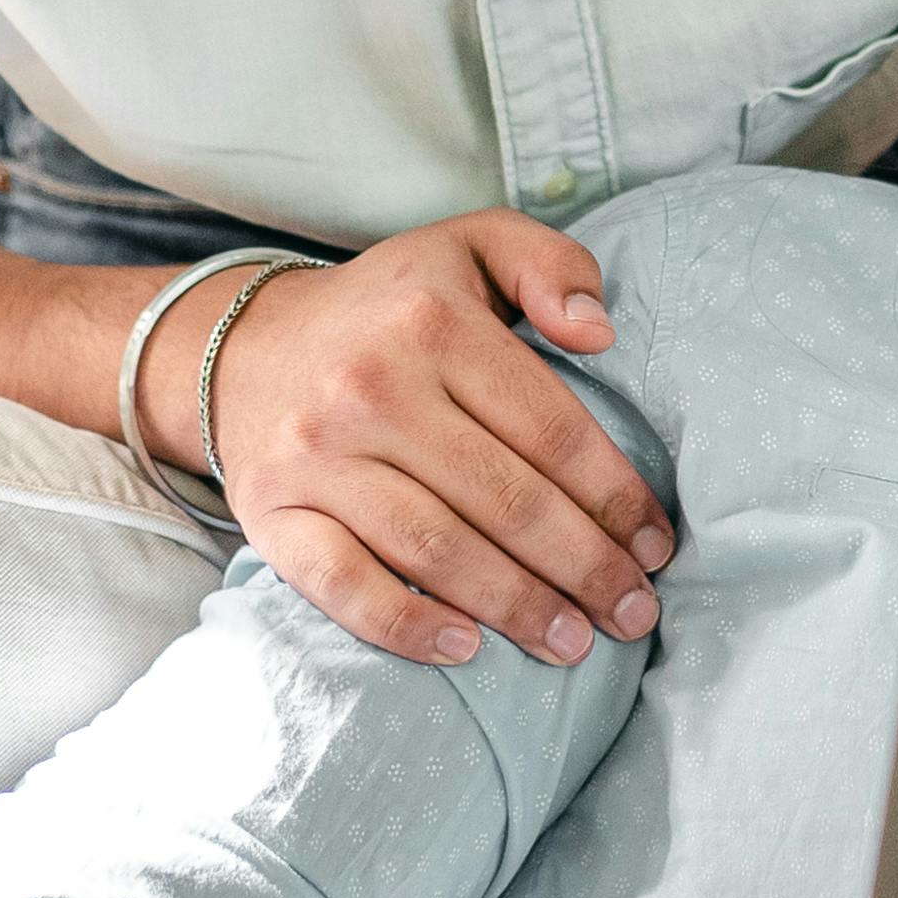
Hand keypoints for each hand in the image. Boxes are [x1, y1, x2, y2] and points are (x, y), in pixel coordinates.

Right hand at [149, 211, 674, 668]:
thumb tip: (600, 331)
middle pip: (505, 499)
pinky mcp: (271, 513)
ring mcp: (316, 457)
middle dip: (584, 567)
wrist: (240, 348)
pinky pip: (342, 582)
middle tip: (635, 613)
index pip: (550, 428)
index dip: (614, 497)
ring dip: (517, 606)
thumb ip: (548, 265)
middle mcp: (371, 388)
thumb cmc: (387, 310)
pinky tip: (466, 649)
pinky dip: (404, 624)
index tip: (657, 546)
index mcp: (433, 323)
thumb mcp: (469, 248)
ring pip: (436, 549)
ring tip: (573, 644)